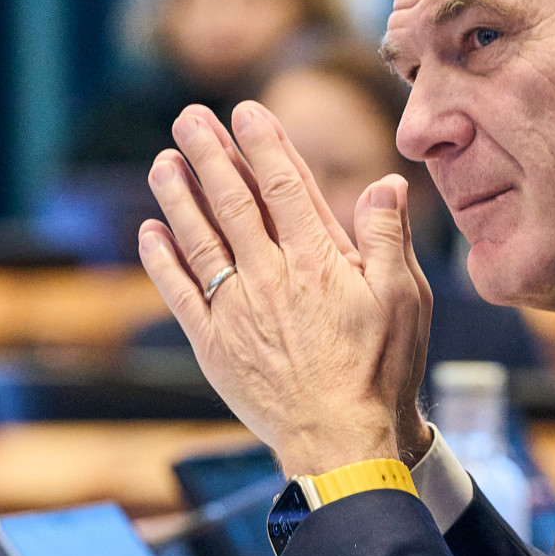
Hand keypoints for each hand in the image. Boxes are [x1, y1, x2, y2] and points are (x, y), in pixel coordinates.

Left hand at [138, 102, 433, 476]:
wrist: (343, 444)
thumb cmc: (382, 369)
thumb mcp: (404, 297)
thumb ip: (389, 235)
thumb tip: (386, 180)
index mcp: (317, 261)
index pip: (284, 186)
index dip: (263, 145)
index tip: (245, 111)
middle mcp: (270, 277)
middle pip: (232, 202)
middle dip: (208, 155)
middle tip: (188, 118)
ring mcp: (237, 310)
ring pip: (199, 239)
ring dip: (178, 196)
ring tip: (163, 161)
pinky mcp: (214, 345)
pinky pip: (180, 293)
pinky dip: (162, 260)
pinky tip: (150, 231)